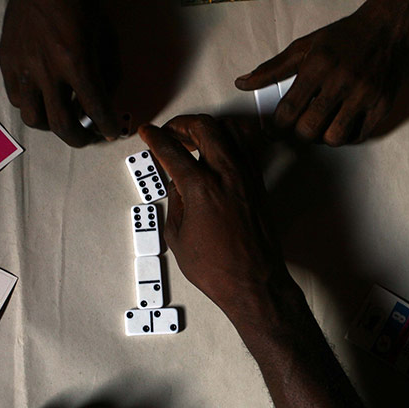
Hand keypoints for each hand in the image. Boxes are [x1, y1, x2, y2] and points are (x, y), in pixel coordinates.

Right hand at [0, 0, 120, 145]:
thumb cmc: (78, 7)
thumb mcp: (106, 39)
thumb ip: (109, 74)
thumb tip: (106, 102)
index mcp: (77, 61)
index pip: (95, 109)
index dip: (107, 127)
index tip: (110, 132)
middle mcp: (48, 69)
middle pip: (61, 124)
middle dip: (79, 138)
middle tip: (88, 137)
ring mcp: (24, 67)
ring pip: (34, 118)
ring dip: (52, 126)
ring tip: (63, 119)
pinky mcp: (7, 62)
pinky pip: (16, 99)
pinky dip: (32, 106)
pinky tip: (43, 99)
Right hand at [138, 115, 291, 319]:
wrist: (254, 282)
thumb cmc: (218, 268)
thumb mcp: (178, 237)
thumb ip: (174, 202)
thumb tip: (176, 183)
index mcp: (202, 188)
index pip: (172, 150)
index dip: (155, 138)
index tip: (148, 133)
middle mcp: (227, 175)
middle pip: (204, 127)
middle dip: (181, 124)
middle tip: (170, 132)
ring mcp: (247, 176)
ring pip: (231, 129)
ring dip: (209, 126)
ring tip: (195, 136)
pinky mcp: (259, 183)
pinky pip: (247, 145)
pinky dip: (231, 138)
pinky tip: (220, 148)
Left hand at [235, 1, 408, 145]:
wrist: (387, 28)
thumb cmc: (343, 38)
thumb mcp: (304, 47)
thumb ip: (272, 69)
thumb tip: (242, 83)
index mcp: (318, 66)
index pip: (289, 110)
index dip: (277, 126)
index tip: (275, 130)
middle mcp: (342, 81)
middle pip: (309, 128)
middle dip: (298, 134)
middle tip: (299, 127)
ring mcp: (364, 94)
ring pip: (334, 137)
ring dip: (322, 138)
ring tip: (321, 127)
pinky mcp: (382, 104)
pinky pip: (359, 136)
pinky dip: (346, 136)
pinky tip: (341, 125)